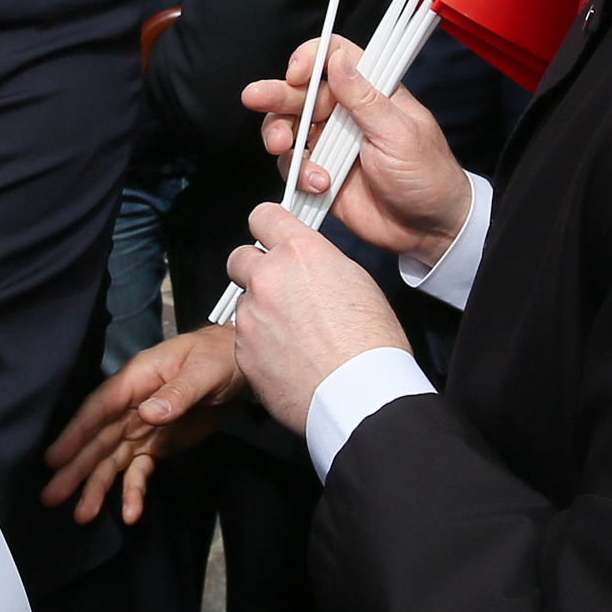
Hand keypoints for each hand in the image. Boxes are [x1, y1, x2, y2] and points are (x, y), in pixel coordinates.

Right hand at [42, 326, 242, 523]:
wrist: (238, 366)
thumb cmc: (216, 359)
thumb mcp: (202, 372)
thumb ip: (177, 393)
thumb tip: (148, 414)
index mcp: (135, 381)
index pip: (99, 409)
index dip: (75, 433)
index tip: (54, 459)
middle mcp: (130, 407)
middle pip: (97, 441)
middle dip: (75, 469)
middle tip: (51, 497)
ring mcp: (141, 430)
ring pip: (111, 461)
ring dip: (95, 487)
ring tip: (81, 515)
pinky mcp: (156, 448)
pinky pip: (139, 472)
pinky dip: (133, 492)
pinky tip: (130, 514)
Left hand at [226, 204, 408, 431]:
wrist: (359, 395)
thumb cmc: (371, 344)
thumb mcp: (356, 281)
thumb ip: (319, 264)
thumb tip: (306, 267)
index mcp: (300, 253)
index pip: (264, 216)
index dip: (268, 227)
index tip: (271, 236)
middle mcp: (268, 278)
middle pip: (240, 257)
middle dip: (255, 271)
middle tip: (278, 290)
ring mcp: (250, 315)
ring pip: (243, 302)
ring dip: (260, 312)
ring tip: (294, 336)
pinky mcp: (242, 351)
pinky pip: (243, 340)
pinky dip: (260, 346)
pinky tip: (288, 359)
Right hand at [244, 36, 471, 266]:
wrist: (429, 230)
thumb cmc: (428, 175)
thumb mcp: (400, 133)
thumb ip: (365, 98)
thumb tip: (338, 59)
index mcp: (371, 93)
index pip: (335, 57)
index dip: (311, 57)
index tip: (296, 72)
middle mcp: (346, 114)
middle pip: (301, 92)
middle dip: (275, 94)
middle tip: (254, 97)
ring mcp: (331, 144)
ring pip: (288, 127)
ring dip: (279, 134)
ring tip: (282, 147)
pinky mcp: (321, 175)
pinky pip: (294, 166)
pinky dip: (298, 173)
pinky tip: (320, 184)